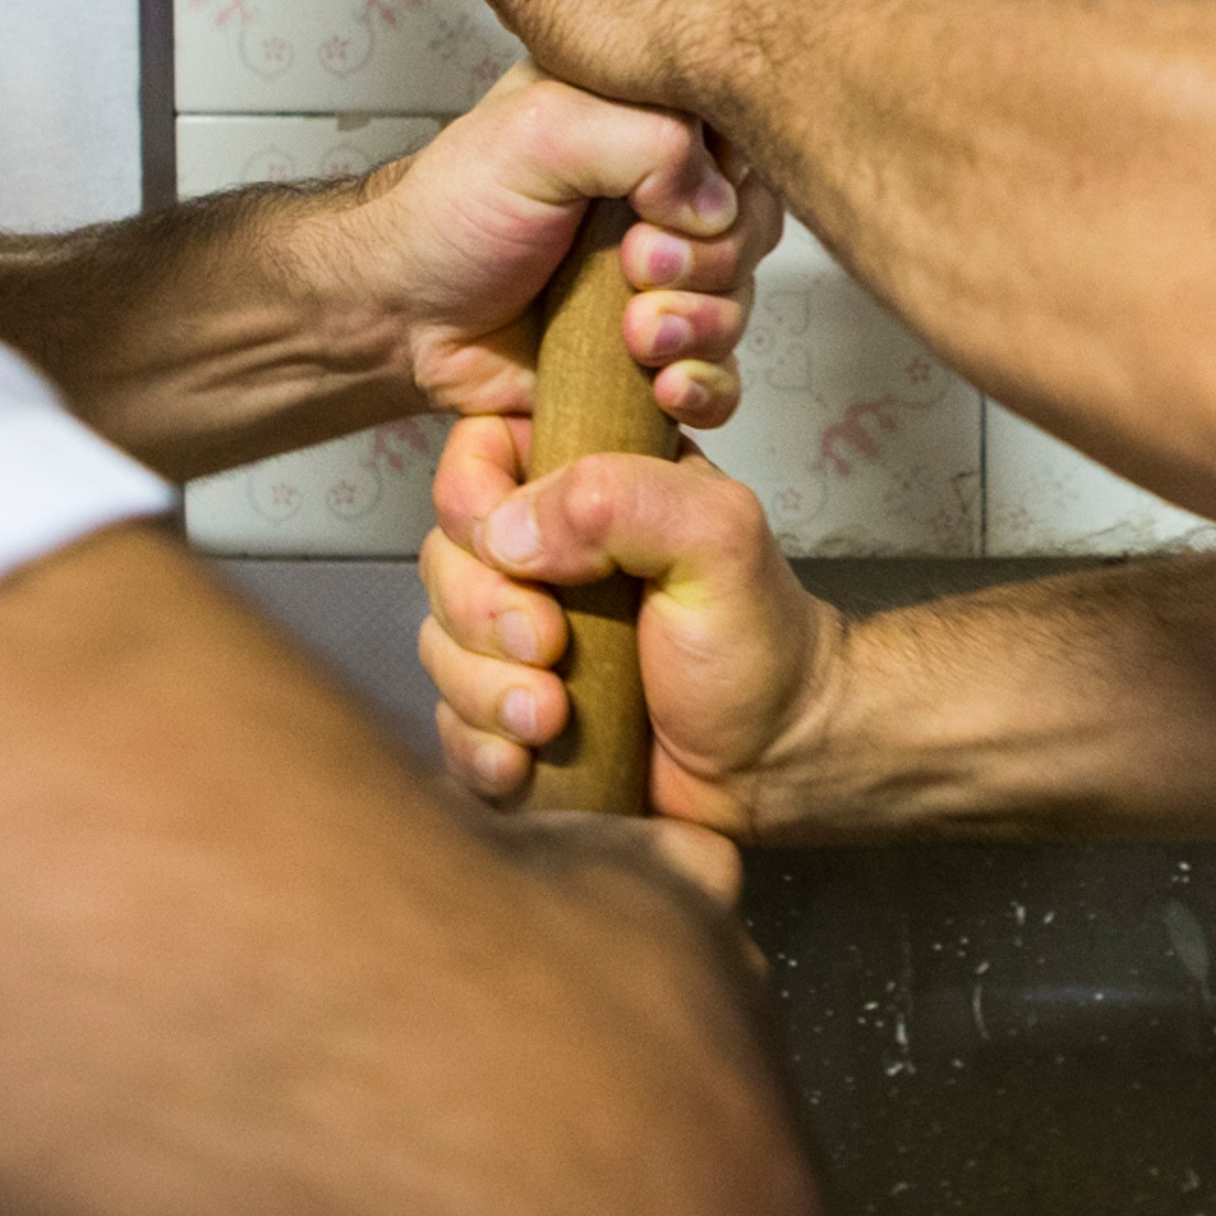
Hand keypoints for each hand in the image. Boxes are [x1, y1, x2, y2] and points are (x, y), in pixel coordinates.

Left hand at [348, 64, 784, 427]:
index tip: (660, 209)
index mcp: (644, 118)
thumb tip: (717, 203)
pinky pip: (724, 374)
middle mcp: (663, 193)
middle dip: (706, 264)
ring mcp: (665, 275)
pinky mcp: (657, 348)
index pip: (741, 137)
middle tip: (633, 269)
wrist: (400, 318)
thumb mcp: (538, 132)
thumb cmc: (447, 214)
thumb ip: (647, 140)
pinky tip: (664, 383)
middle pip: (752, 228)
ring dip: (700, 326)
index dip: (721, 181)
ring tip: (633, 335)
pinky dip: (705, 384)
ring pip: (743, 302)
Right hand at [417, 414, 844, 833]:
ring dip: (485, 689)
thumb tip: (508, 532)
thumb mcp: (718, 538)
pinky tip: (524, 761)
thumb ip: (622, 500)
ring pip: (439, 645)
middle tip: (552, 646)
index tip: (515, 553)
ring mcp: (519, 640)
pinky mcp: (510, 716)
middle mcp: (544, 557)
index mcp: (589, 489)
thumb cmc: (758, 641)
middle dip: (483, 613)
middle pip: (444, 558)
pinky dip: (478, 745)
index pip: (480, 454)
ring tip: (553, 718)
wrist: (777, 761)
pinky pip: (451, 723)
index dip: (471, 501)